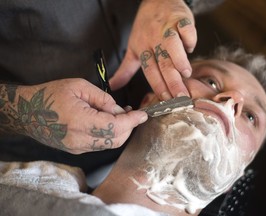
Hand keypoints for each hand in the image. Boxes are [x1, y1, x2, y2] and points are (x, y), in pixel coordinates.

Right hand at [15, 78, 147, 153]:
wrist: (28, 112)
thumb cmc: (50, 95)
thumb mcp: (78, 86)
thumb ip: (102, 98)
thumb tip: (118, 110)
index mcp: (80, 121)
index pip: (115, 127)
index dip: (132, 121)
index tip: (143, 115)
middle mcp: (79, 139)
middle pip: (116, 139)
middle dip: (129, 127)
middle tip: (131, 112)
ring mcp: (77, 148)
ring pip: (109, 145)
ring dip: (120, 131)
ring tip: (119, 115)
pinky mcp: (76, 150)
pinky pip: (99, 145)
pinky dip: (109, 135)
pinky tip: (107, 123)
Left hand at [109, 0, 196, 99]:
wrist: (156, 0)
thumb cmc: (145, 27)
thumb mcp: (132, 49)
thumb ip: (124, 70)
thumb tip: (113, 86)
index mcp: (143, 49)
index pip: (150, 71)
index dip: (157, 85)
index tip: (165, 99)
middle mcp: (154, 40)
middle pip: (163, 63)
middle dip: (172, 82)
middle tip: (180, 97)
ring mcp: (167, 29)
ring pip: (173, 46)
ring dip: (180, 60)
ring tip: (186, 74)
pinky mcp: (180, 19)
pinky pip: (186, 29)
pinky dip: (190, 39)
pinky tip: (191, 48)